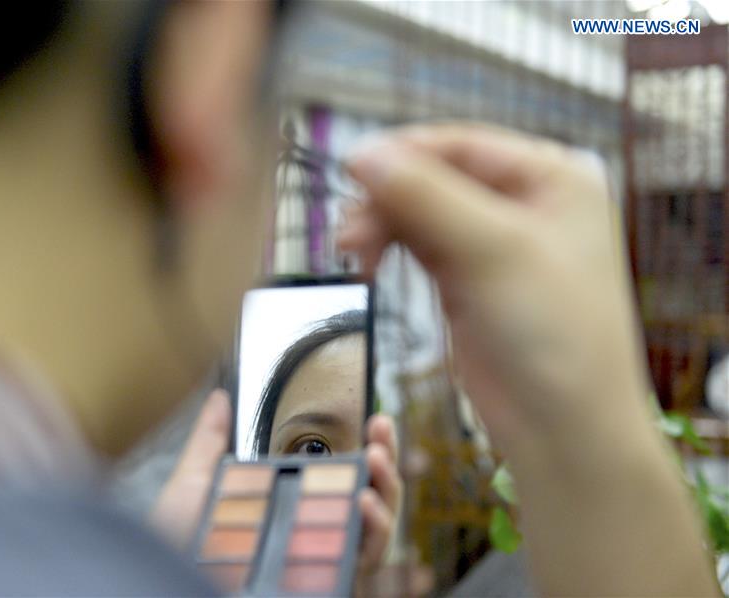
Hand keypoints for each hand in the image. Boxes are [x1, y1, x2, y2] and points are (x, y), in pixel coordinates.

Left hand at [151, 391, 401, 572]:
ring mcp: (324, 554)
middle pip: (367, 490)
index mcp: (290, 499)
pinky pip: (366, 557)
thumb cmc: (178, 541)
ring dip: (387, 488)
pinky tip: (365, 502)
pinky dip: (375, 529)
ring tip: (376, 458)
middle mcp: (313, 527)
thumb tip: (218, 397)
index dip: (362, 442)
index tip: (371, 415)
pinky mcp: (330, 579)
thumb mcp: (194, 482)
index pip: (339, 470)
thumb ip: (211, 439)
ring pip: (378, 523)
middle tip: (382, 427)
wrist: (166, 579)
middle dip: (385, 456)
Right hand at [341, 124, 647, 458]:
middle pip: (435, 177)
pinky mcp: (470, 279)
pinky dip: (391, 250)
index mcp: (552, 177)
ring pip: (421, 212)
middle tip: (348, 234)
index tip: (348, 171)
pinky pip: (420, 246)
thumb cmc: (551, 331)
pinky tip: (369, 266)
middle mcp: (526, 202)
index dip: (402, 154)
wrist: (562, 427)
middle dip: (388, 200)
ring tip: (353, 254)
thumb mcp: (492, 250)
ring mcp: (496, 243)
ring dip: (382, 226)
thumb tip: (360, 151)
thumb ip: (424, 196)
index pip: (461, 145)